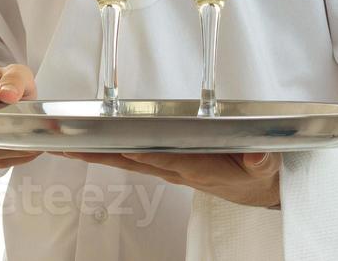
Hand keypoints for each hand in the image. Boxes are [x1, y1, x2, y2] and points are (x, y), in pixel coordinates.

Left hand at [53, 150, 280, 208]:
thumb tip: (257, 156)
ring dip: (101, 154)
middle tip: (70, 146)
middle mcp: (180, 170)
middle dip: (102, 154)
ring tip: (70, 146)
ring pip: (130, 160)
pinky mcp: (172, 166)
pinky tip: (95, 149)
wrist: (261, 191)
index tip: (118, 147)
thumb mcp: (268, 167)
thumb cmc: (260, 175)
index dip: (142, 153)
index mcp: (201, 168)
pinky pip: (137, 159)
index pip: (165, 158)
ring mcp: (173, 169)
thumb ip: (262, 161)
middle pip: (135, 160)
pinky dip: (115, 153)